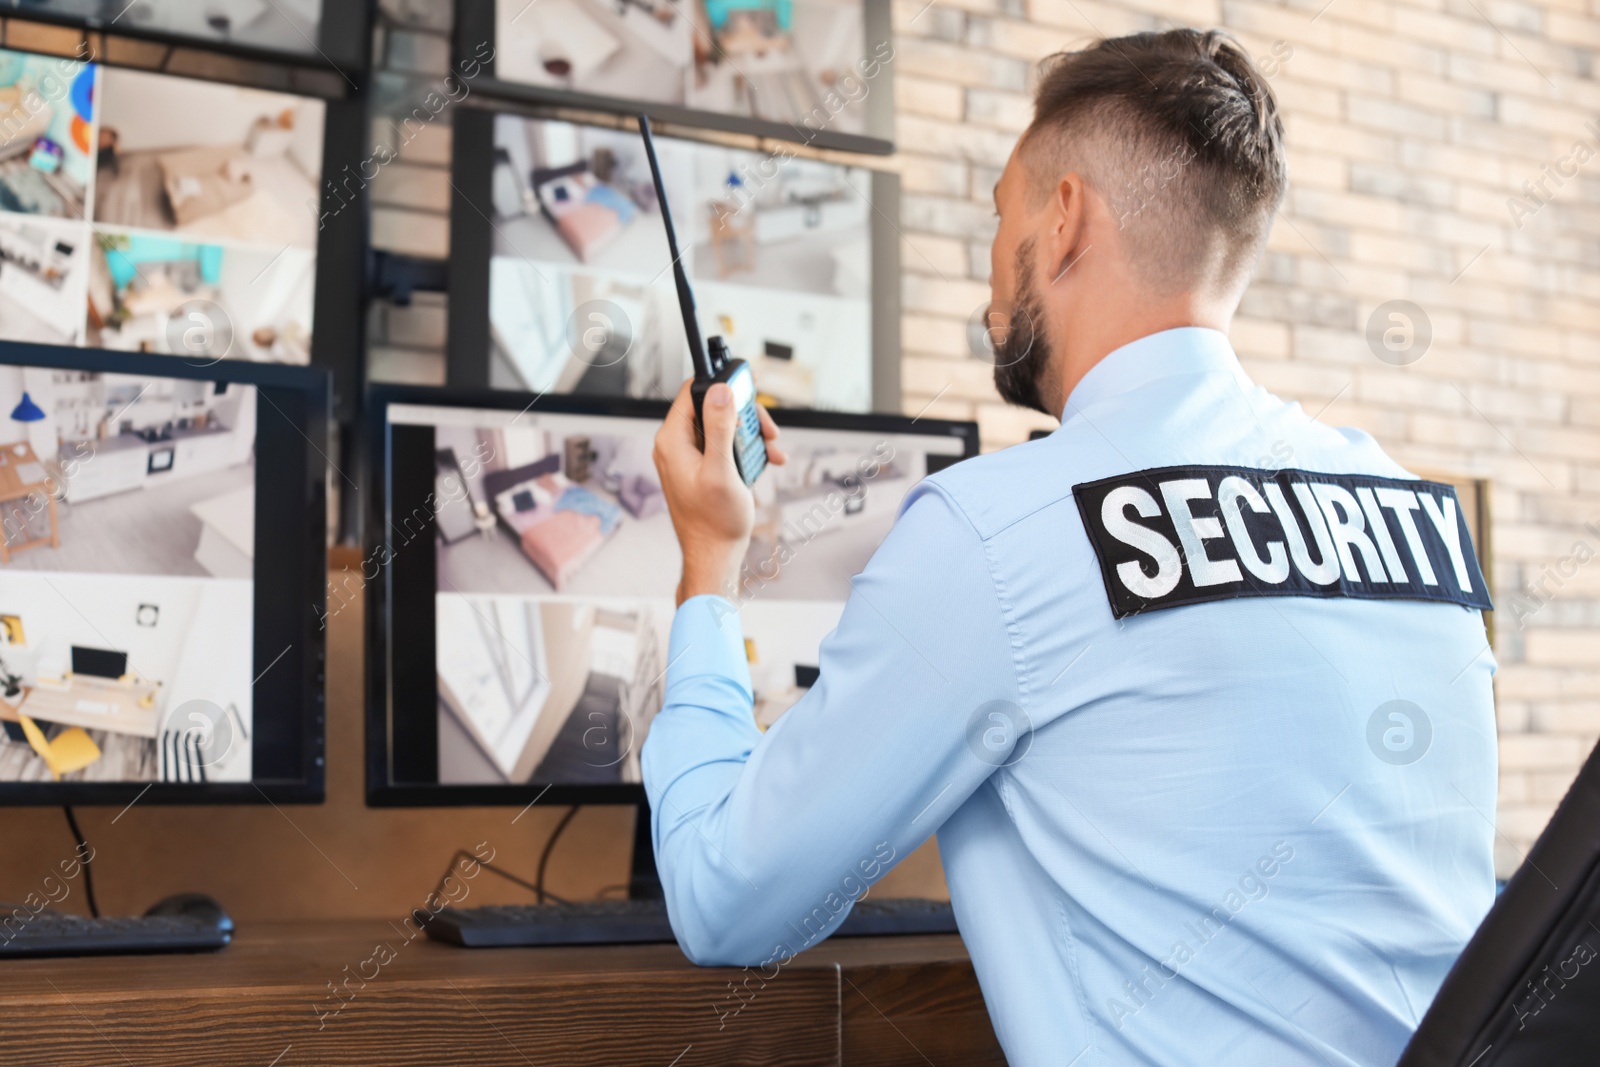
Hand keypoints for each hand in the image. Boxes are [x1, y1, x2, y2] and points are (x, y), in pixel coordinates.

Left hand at [653, 378, 785, 604]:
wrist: (715, 556)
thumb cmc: (715, 522)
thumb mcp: (722, 470)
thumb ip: (719, 428)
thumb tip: (719, 390)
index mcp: (672, 441)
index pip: (692, 392)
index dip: (722, 387)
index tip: (748, 391)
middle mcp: (676, 445)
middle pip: (712, 408)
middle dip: (744, 416)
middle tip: (768, 430)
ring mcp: (688, 457)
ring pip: (723, 426)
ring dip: (750, 435)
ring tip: (772, 450)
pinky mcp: (702, 469)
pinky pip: (724, 447)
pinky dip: (746, 451)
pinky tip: (766, 461)